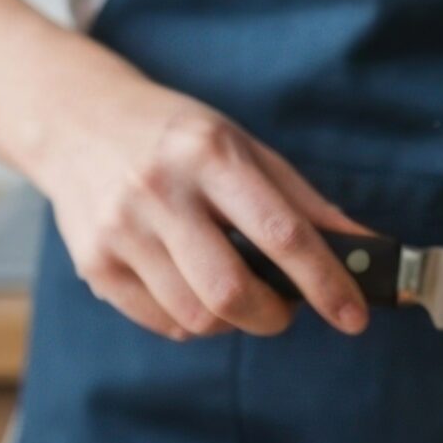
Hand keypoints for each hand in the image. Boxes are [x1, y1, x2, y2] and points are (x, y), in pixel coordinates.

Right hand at [22, 79, 373, 340]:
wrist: (76, 120)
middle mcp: (160, 191)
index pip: (281, 233)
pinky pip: (162, 323)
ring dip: (234, 322)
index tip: (355, 317)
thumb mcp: (244, 147)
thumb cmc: (176, 137)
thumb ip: (304, 201)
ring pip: (197, 316)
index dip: (325, 283)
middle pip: (231, 290)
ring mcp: (120, 231)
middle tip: (284, 308)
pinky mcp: (94, 264)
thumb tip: (367, 246)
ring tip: (237, 293)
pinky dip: (195, 322)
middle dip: (273, 316)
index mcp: (210, 154)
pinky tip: (195, 291)